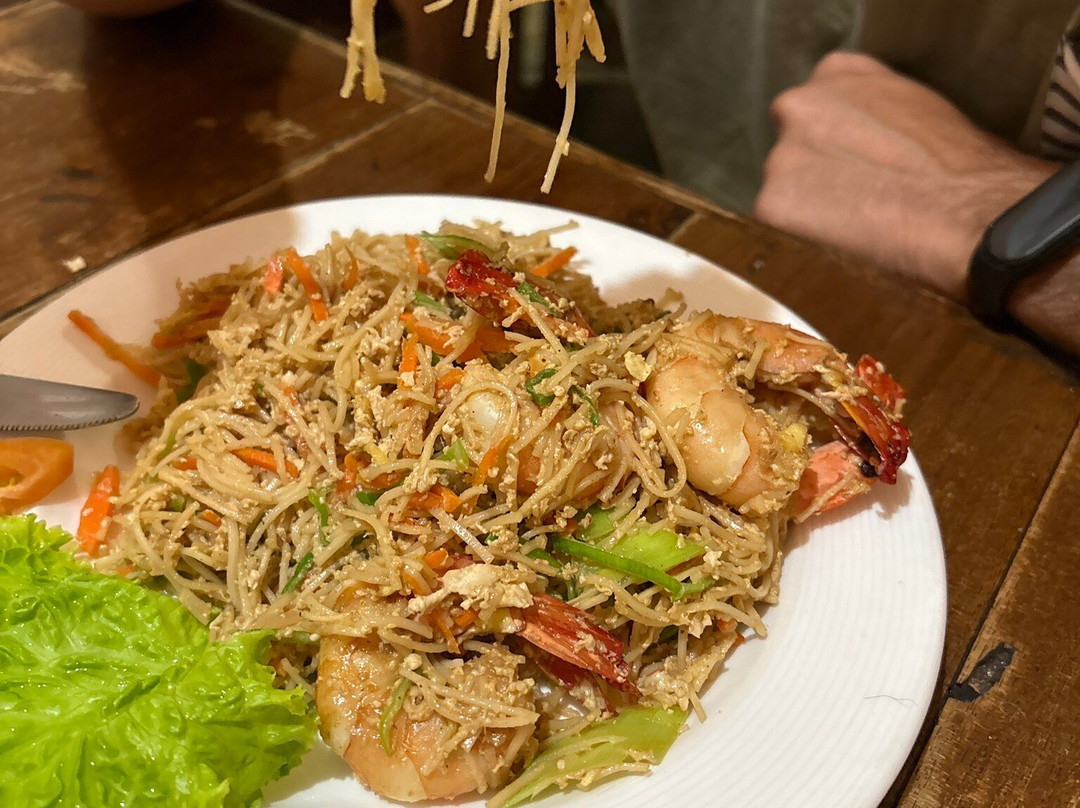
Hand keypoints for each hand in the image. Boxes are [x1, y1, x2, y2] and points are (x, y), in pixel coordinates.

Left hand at [755, 52, 1056, 301]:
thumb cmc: (964, 171)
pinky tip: (840, 253)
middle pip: (791, 152)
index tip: (859, 171)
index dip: (837, 147)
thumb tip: (874, 148)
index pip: (816, 110)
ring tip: (856, 236)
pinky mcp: (771, 207)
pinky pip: (777, 235)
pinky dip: (801, 247)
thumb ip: (878, 119)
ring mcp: (780, 156)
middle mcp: (799, 106)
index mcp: (838, 75)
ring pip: (782, 195)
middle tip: (857, 209)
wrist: (968, 216)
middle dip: (816, 180)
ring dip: (807, 217)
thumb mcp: (920, 112)